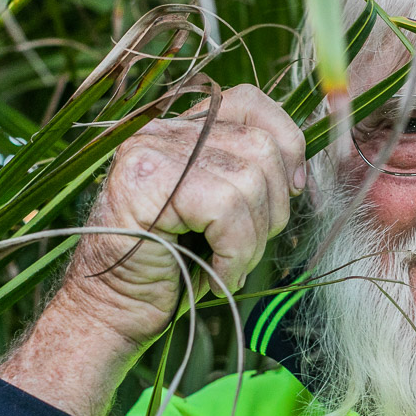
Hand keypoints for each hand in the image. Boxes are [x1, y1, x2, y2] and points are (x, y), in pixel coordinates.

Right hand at [0, 84, 304, 415]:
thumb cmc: (171, 270)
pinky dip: (233, 254)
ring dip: (251, 241)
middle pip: (262, 146)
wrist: (111, 313)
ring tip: (224, 265)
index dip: (287, 144)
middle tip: (243, 248)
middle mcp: (161, 131)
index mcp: (181, 131)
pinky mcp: (145, 182)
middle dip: (273, 209)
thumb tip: (304, 173)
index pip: (250, 102)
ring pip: (250, 181)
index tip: (292, 191)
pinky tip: (213, 275)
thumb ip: (248, 178)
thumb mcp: (220, 215)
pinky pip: (227, 208)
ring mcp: (149, 152)